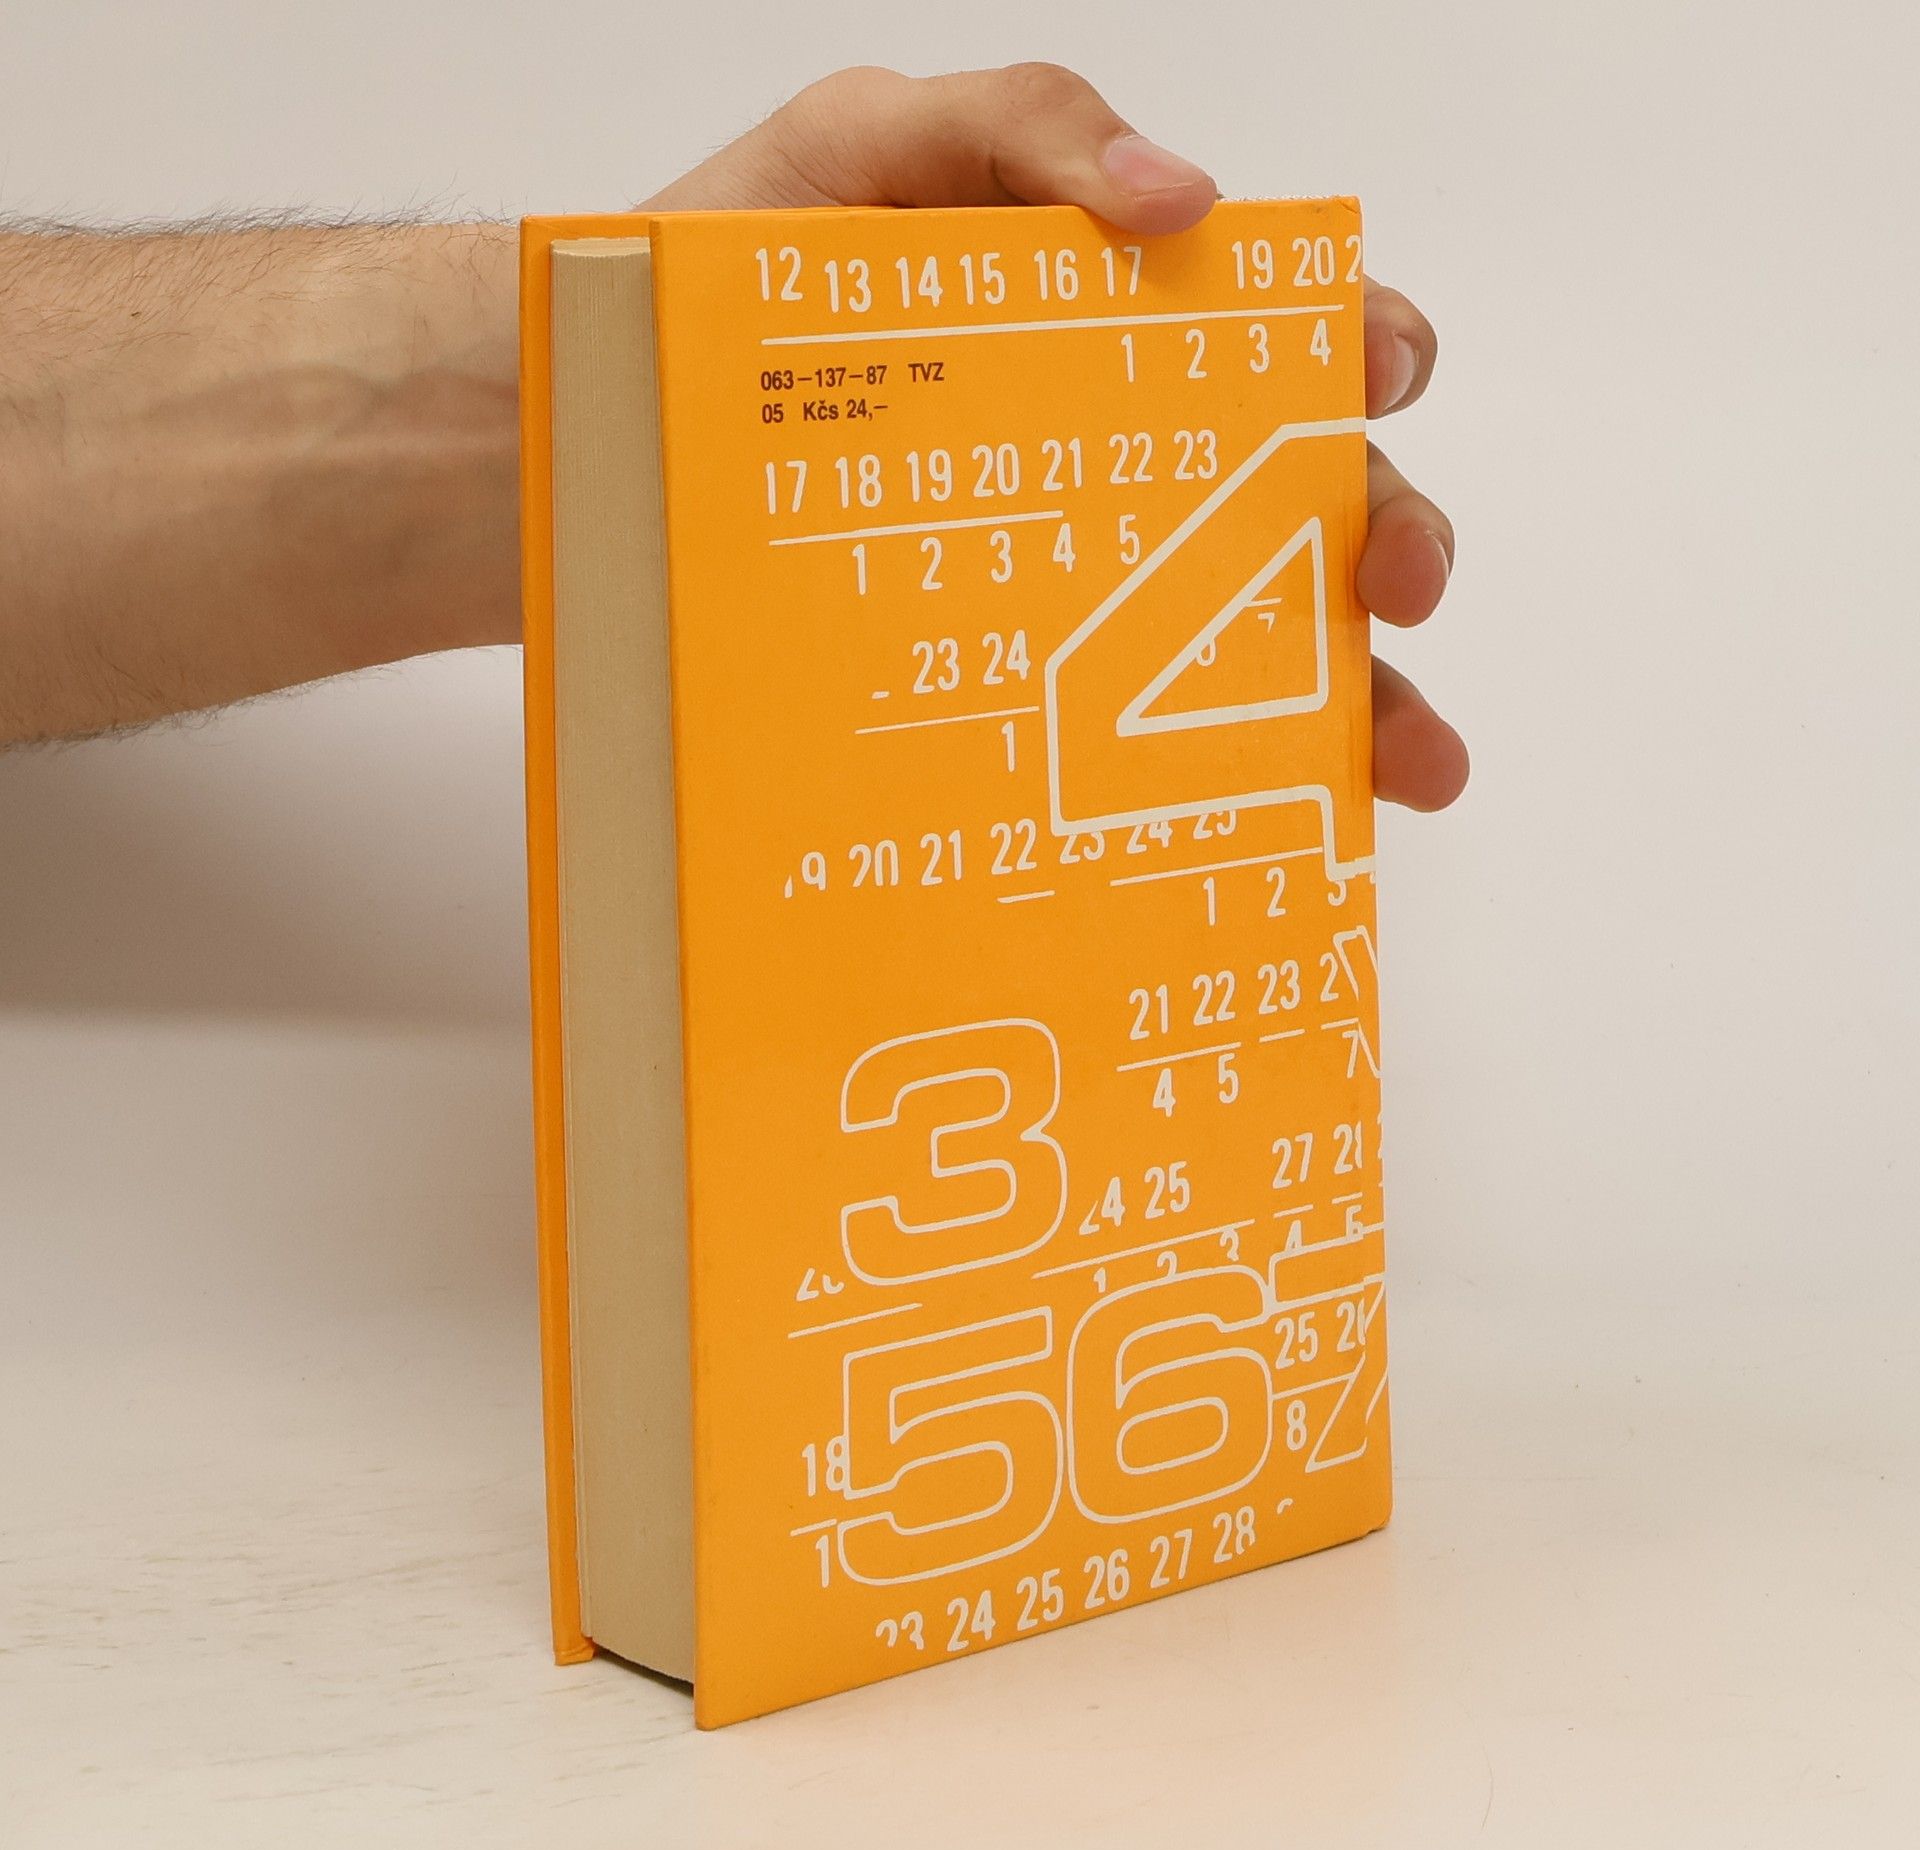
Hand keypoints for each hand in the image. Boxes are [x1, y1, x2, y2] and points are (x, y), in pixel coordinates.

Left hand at [646, 62, 1467, 811]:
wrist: (591, 427)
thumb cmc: (728, 276)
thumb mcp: (863, 148)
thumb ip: (1023, 123)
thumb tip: (1184, 195)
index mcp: (1118, 329)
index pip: (1280, 339)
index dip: (1362, 351)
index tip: (1370, 381)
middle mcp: (1121, 464)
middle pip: (1304, 501)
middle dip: (1387, 534)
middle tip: (1394, 581)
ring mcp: (1074, 584)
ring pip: (1255, 641)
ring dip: (1358, 696)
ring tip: (1404, 759)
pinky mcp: (1017, 682)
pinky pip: (1138, 737)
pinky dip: (1225, 779)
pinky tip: (1277, 823)